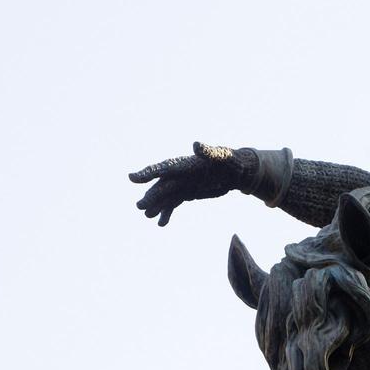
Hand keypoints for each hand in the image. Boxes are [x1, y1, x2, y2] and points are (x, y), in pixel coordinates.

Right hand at [129, 142, 256, 225]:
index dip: (148, 173)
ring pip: (165, 197)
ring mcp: (183, 184)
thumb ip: (209, 152)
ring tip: (147, 216)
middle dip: (151, 196)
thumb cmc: (230, 160)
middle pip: (162, 186)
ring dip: (156, 206)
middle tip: (140, 207)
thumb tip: (197, 145)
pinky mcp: (188, 193)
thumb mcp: (222, 156)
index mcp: (185, 164)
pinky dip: (167, 213)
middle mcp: (180, 175)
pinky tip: (162, 224)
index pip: (163, 168)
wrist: (237, 171)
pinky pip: (173, 203)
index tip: (132, 178)